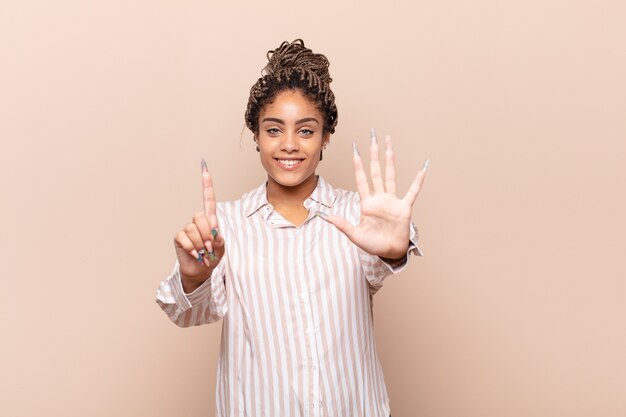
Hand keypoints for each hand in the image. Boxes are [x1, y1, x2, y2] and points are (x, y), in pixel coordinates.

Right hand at [173, 159, 224, 290]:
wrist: (201, 270)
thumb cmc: (212, 257)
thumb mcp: (221, 248)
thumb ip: (219, 238)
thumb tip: (212, 231)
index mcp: (210, 220)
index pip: (208, 200)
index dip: (206, 185)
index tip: (205, 169)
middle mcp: (197, 221)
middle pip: (200, 217)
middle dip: (207, 233)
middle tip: (210, 246)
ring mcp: (187, 229)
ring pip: (193, 229)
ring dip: (201, 243)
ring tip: (203, 251)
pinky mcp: (179, 237)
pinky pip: (185, 238)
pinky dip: (192, 248)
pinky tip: (195, 253)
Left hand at [320, 131, 427, 258]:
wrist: (390, 252)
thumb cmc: (373, 244)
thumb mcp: (355, 235)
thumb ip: (342, 225)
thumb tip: (324, 217)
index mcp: (367, 203)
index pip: (361, 179)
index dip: (358, 165)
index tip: (354, 149)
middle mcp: (379, 198)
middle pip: (376, 171)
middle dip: (374, 154)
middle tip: (373, 136)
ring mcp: (392, 201)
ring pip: (391, 176)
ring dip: (390, 160)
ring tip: (389, 144)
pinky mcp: (404, 207)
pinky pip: (412, 191)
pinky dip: (418, 181)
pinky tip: (423, 168)